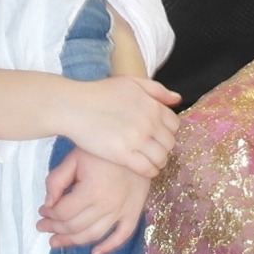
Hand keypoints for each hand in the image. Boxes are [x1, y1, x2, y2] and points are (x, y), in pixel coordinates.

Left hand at [39, 146, 150, 253]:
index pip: (64, 213)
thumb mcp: (74, 158)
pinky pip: (123, 236)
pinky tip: (95, 253)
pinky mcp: (134, 212)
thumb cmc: (101, 150)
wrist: (135, 144)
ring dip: (73, 242)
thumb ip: (56, 180)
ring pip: (93, 235)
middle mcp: (107, 205)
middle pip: (76, 226)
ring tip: (57, 242)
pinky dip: (109, 247)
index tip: (42, 211)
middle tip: (43, 227)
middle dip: (55, 229)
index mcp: (91, 190)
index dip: (49, 215)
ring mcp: (122, 211)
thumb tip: (48, 204)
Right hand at [57, 73, 181, 175]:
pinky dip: (150, 172)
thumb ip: (157, 90)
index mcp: (153, 106)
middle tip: (154, 150)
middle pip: (170, 143)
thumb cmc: (100, 93)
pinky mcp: (124, 155)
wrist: (75, 106)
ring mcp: (137, 140)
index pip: (175, 124)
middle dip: (164, 147)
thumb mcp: (131, 82)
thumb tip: (177, 100)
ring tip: (150, 161)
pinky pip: (147, 169)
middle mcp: (149, 123)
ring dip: (158, 161)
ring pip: (161, 158)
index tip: (159, 136)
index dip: (168, 131)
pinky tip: (144, 170)